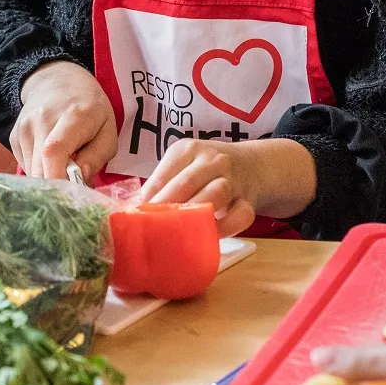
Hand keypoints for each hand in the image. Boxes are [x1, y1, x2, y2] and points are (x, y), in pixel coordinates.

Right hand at [11, 61, 116, 181]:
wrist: (57, 79)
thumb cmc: (90, 108)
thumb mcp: (108, 130)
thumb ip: (97, 156)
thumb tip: (81, 180)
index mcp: (71, 116)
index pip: (54, 150)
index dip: (58, 179)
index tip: (70, 197)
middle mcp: (41, 121)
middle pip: (39, 167)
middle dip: (56, 189)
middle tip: (73, 192)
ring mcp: (23, 128)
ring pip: (31, 171)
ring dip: (48, 179)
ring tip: (65, 169)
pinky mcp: (14, 136)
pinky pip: (26, 166)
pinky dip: (39, 171)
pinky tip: (51, 160)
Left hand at [135, 139, 273, 235]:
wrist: (251, 165)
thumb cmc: (205, 169)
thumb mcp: (183, 165)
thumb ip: (163, 183)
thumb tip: (134, 208)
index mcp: (188, 149)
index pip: (165, 173)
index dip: (151, 197)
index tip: (138, 216)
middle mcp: (212, 159)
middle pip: (187, 183)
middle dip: (168, 207)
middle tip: (154, 227)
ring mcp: (233, 178)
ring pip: (216, 194)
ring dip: (196, 214)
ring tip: (179, 232)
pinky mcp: (248, 200)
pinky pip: (239, 216)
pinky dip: (225, 228)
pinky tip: (210, 235)